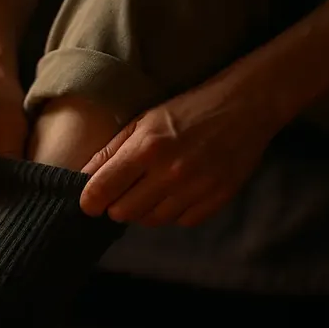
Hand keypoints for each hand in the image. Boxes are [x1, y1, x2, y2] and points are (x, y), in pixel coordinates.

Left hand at [80, 82, 282, 226]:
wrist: (245, 106)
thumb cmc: (189, 109)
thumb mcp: (145, 120)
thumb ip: (111, 151)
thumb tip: (83, 178)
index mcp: (147, 147)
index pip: (103, 190)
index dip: (90, 201)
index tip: (90, 202)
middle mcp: (170, 172)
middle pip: (123, 213)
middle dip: (117, 205)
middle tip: (125, 190)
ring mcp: (196, 188)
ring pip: (152, 221)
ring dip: (146, 209)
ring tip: (153, 188)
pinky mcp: (217, 199)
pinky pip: (182, 221)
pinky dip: (175, 212)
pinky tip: (179, 192)